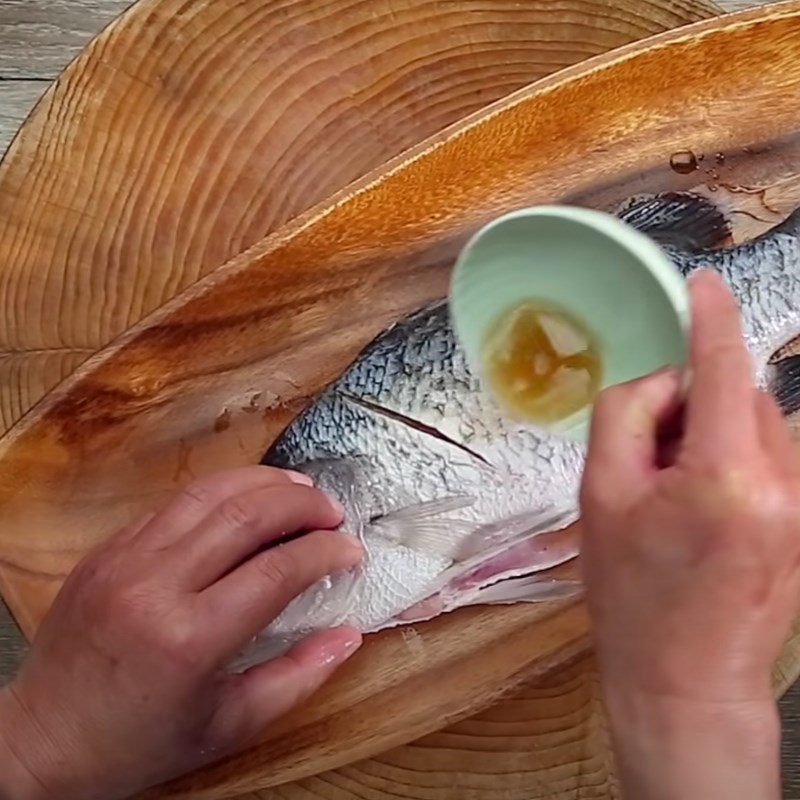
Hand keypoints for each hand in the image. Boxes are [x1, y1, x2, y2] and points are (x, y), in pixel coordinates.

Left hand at [0, 466, 362, 799]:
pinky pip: (174, 503)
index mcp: (190, 638)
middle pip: (248, 513)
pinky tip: (246, 502)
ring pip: (210, 491)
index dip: (326, 552)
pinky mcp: (107, 547)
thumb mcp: (229, 726)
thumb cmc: (139, 743)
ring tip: (300, 490)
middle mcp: (156, 584)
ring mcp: (125, 558)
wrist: (41, 740)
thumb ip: (298, 678)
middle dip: (304, 503)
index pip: (278, 569)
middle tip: (333, 512)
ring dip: (265, 482)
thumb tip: (349, 635)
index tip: (351, 551)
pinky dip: (221, 493)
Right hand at [580, 270, 798, 799]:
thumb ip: (626, 416)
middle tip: (647, 453)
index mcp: (725, 475)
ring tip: (671, 492)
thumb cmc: (632, 594)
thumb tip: (663, 382)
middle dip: (694, 400)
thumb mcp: (600, 496)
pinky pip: (766, 456)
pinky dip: (730, 458)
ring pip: (755, 423)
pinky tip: (699, 509)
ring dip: (711, 431)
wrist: (685, 680)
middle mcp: (782, 481)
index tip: (701, 283)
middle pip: (740, 395)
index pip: (723, 368)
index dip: (711, 317)